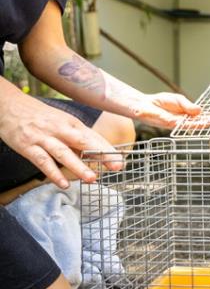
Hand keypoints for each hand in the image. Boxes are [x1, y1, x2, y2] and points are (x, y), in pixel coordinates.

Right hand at [0, 90, 122, 188]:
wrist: (8, 105)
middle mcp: (60, 129)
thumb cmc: (39, 117)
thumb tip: (95, 153)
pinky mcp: (28, 146)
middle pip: (84, 142)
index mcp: (71, 123)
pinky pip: (43, 161)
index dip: (108, 149)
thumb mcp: (61, 122)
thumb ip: (76, 138)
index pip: (93, 137)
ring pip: (64, 153)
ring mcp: (44, 137)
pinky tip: (63, 184)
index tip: (120, 161)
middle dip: (101, 154)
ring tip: (92, 179)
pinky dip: (53, 173)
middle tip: (116, 166)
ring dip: (78, 166)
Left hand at [130, 93, 209, 128]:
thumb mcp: (178, 100)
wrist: (143, 104)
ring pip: (191, 125)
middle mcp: (183, 121)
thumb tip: (200, 110)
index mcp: (186, 114)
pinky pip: (180, 124)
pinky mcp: (168, 124)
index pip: (201, 117)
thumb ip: (188, 105)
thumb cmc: (159, 102)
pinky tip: (196, 122)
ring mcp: (176, 123)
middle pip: (198, 122)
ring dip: (202, 124)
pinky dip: (189, 123)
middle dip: (209, 122)